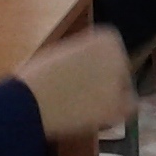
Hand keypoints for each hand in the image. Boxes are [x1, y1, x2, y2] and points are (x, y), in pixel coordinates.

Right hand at [17, 26, 135, 139]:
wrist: (29, 99)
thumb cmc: (38, 75)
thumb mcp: (66, 52)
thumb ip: (86, 56)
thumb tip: (92, 69)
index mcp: (107, 38)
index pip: (113, 56)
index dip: (98, 68)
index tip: (80, 76)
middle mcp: (119, 56)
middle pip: (119, 72)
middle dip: (105, 83)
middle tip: (81, 94)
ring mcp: (119, 81)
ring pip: (124, 92)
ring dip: (109, 99)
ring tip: (84, 106)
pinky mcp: (116, 106)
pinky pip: (127, 110)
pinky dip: (116, 114)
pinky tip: (97, 117)